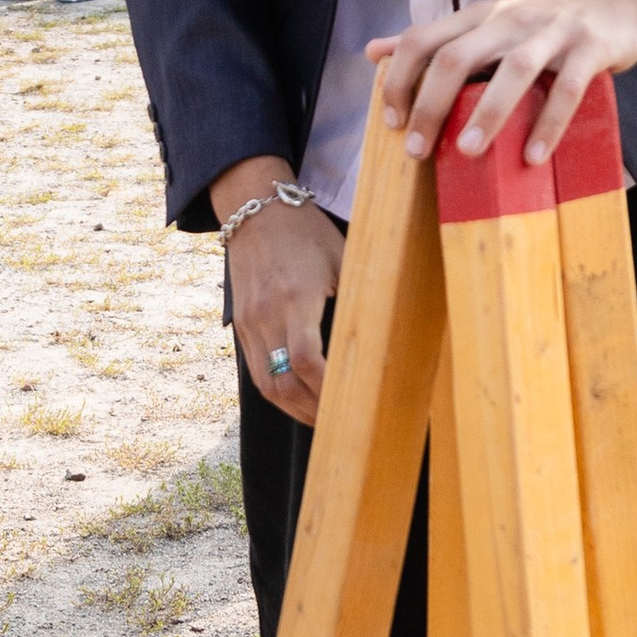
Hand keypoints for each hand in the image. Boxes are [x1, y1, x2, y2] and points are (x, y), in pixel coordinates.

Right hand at [213, 156, 344, 430]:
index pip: (308, 361)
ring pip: (266, 385)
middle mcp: (266, 315)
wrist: (254, 208)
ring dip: (295, 409)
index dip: (331, 390)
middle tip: (345, 428)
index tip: (356, 403)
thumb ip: (360, 295)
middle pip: (284, 384)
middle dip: (315, 413)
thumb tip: (394, 330)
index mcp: (295, 298)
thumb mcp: (343, 257)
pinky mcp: (242, 326)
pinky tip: (301, 400)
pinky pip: (256, 372)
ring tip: (324, 422)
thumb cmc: (306, 231)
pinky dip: (279, 393)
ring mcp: (249, 324)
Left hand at [370, 0, 636, 173]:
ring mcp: (551, 34)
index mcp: (479, 17)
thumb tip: (374, 52)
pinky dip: (549, 123)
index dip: (400, 79)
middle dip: (431, 104)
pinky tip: (533, 155)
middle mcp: (509, 21)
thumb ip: (435, 38)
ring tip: (469, 152)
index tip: (392, 121)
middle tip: (417, 150)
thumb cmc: (542, 21)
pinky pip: (568, 88)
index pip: (423, 39)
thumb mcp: (486, 22)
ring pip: (513, 69)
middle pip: (457, 57)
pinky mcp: (590, 49)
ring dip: (488, 112)